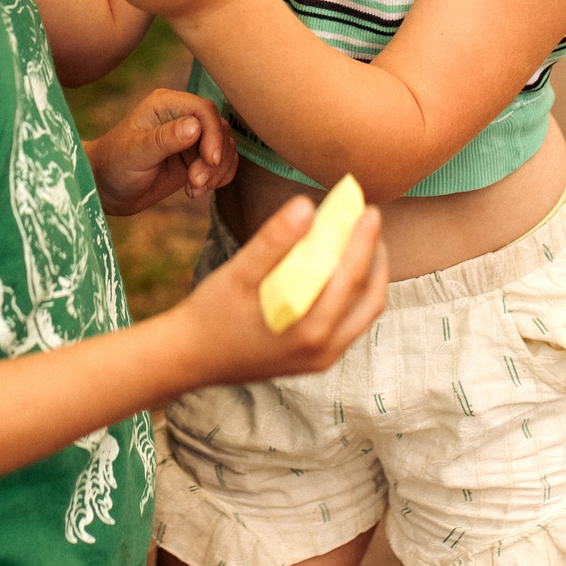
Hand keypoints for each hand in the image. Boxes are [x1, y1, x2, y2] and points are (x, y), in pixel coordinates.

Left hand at [87, 86, 239, 214]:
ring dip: (216, 171)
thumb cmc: (113, 165)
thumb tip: (195, 126)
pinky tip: (197, 191)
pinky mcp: (195, 157)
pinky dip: (218, 177)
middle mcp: (181, 116)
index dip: (213, 134)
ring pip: (225, 146)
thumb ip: (164, 139)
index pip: (204, 110)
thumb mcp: (135, 153)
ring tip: (194, 189)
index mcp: (166, 104)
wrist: (106, 189)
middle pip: (219, 129)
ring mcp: (190, 138)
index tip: (210, 161)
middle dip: (214, 158)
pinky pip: (222, 162)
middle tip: (195, 182)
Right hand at [167, 189, 387, 381]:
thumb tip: (306, 205)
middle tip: (370, 222)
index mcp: (310, 330)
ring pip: (363, 315)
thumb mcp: (239, 273)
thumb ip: (274, 240)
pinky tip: (340, 272)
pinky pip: (349, 325)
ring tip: (361, 243)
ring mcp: (322, 360)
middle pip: (369, 299)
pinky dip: (354, 296)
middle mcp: (324, 350)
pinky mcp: (315, 361)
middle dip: (375, 257)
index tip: (371, 210)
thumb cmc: (211, 314)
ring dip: (369, 278)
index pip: (353, 279)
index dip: (365, 241)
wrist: (190, 358)